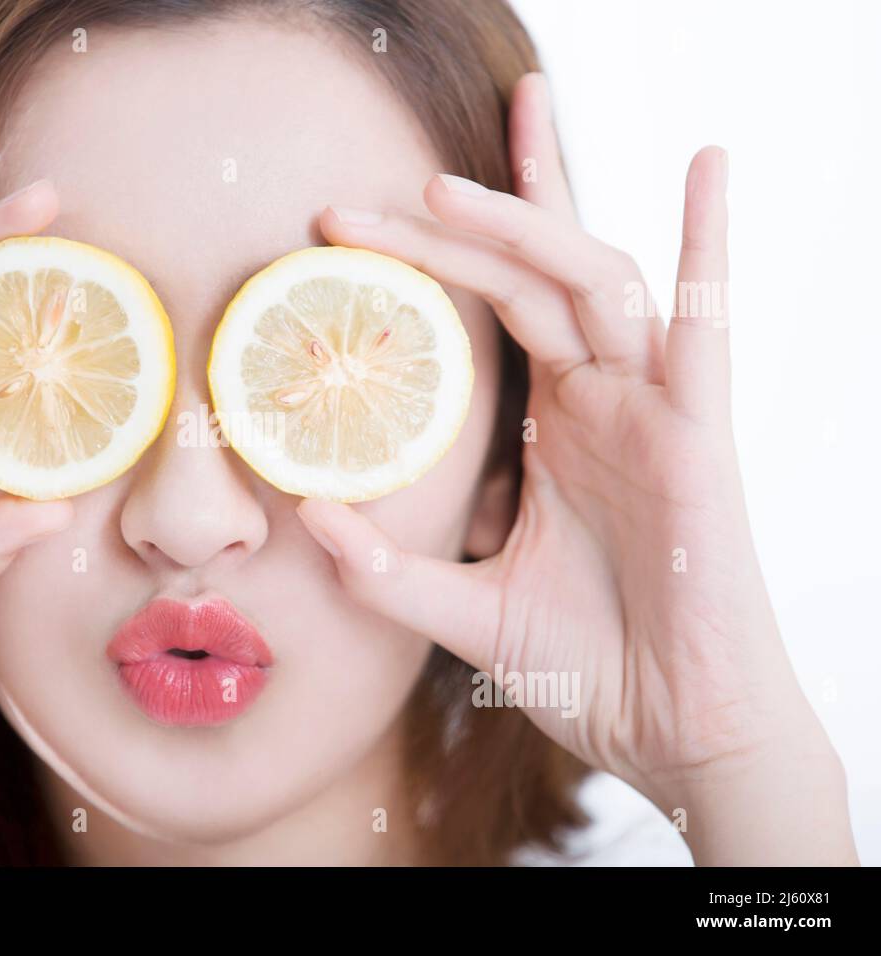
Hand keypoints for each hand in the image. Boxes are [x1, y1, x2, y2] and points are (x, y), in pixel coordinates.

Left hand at [301, 73, 855, 862]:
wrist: (669, 735)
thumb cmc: (585, 668)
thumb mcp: (463, 610)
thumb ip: (385, 568)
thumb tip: (302, 514)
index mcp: (555, 426)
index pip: (495, 308)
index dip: (433, 256)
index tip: (342, 230)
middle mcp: (602, 400)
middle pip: (528, 274)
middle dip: (453, 223)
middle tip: (351, 204)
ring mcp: (650, 411)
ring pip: (589, 282)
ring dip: (522, 223)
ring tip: (436, 190)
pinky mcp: (699, 439)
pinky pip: (707, 329)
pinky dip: (710, 245)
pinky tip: (706, 167)